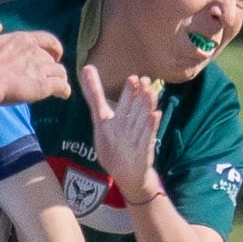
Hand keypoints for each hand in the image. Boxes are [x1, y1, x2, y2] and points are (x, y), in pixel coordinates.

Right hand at [0, 17, 70, 103]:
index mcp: (23, 39)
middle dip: (52, 66)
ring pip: (59, 72)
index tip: (56, 54)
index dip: (54, 47)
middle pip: (52, 59)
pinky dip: (64, 90)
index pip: (47, 39)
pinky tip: (62, 95)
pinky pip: (61, 87)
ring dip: (59, 78)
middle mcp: (35, 52)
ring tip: (56, 87)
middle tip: (48, 75)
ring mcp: (41, 69)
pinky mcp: (43, 86)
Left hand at [79, 64, 160, 198]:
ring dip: (146, 107)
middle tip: (142, 80)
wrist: (127, 174)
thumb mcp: (101, 120)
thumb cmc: (113, 144)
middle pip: (134, 109)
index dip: (128, 92)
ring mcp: (138, 137)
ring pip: (141, 120)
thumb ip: (94, 96)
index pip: (124, 103)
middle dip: (138, 96)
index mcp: (121, 118)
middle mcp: (131, 125)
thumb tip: (86, 68)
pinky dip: (151, 127)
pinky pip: (147, 138)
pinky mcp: (143, 150)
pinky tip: (155, 116)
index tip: (133, 78)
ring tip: (150, 94)